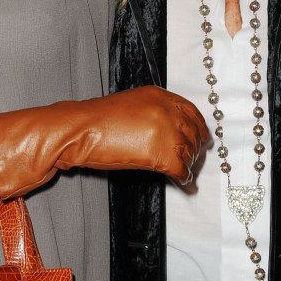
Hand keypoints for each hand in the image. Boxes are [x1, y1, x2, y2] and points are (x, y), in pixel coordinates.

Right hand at [0, 86, 208, 198]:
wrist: (78, 130)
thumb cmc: (95, 121)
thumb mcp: (131, 106)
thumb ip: (154, 114)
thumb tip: (169, 132)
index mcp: (160, 96)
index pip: (192, 111)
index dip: (199, 127)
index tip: (202, 137)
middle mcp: (167, 111)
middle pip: (193, 132)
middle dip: (196, 149)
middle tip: (196, 160)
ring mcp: (166, 131)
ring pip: (189, 153)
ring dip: (190, 166)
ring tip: (188, 175)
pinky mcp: (160, 154)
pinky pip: (181, 170)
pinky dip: (185, 180)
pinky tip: (185, 185)